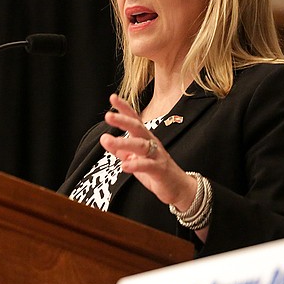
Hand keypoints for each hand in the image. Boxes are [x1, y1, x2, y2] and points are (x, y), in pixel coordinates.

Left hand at [100, 94, 196, 209]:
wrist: (178, 187)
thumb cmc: (155, 170)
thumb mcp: (134, 159)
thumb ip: (121, 150)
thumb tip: (105, 140)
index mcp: (144, 138)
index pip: (134, 119)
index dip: (124, 108)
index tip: (113, 97)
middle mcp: (151, 142)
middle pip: (137, 127)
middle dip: (123, 120)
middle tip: (108, 115)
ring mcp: (157, 155)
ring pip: (140, 145)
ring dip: (123, 142)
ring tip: (106, 140)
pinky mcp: (160, 169)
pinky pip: (148, 165)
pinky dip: (135, 165)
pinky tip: (124, 165)